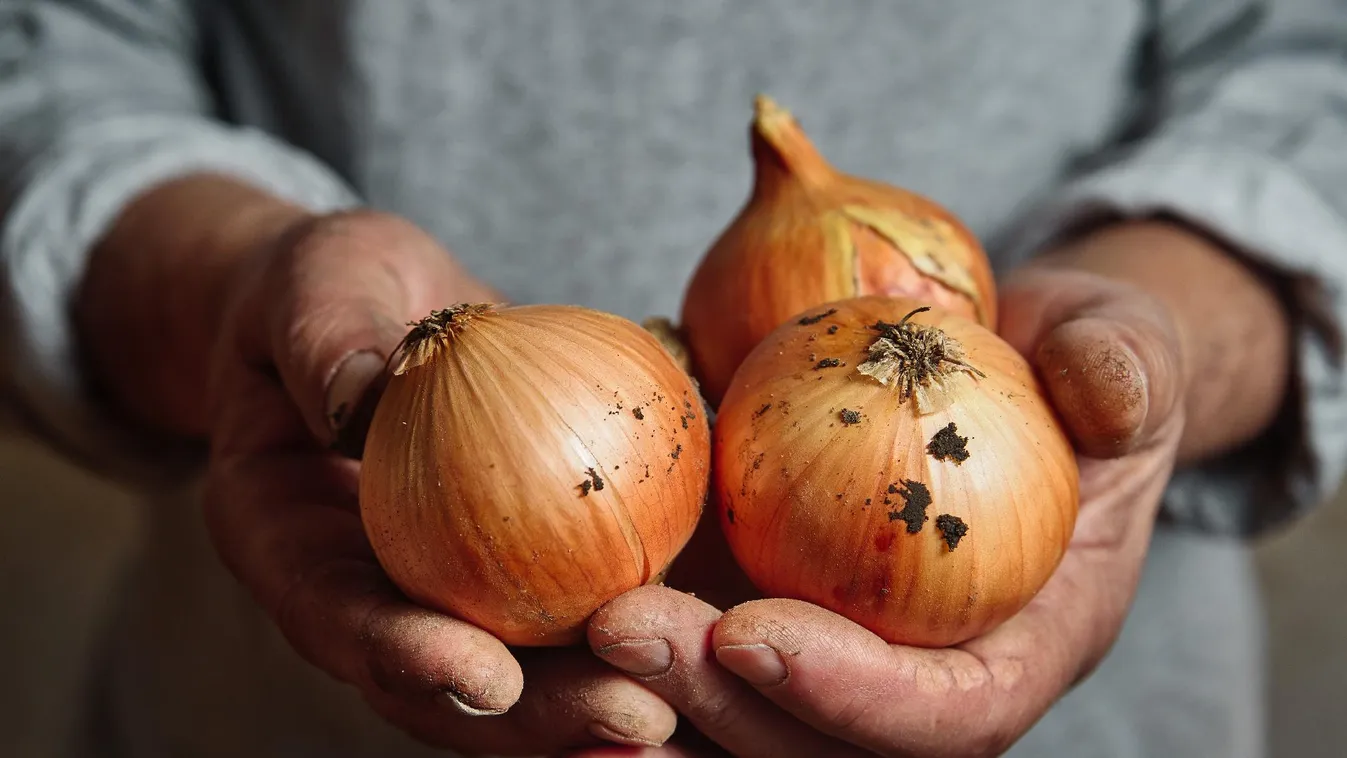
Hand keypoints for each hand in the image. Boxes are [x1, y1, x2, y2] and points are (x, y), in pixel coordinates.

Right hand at [202, 210, 678, 753]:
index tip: (486, 676)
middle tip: (634, 719)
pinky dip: (653, 629)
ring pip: (531, 673)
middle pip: (453, 682)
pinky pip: (589, 603)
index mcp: (295, 545)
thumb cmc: (326, 290)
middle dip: (542, 716)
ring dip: (608, 696)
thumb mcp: (314, 287)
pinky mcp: (530, 563)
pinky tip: (728, 638)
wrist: (373, 307)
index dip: (408, 659)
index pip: (342, 620)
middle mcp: (377, 592)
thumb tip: (356, 390)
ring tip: (695, 704)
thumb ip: (325, 339)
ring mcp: (456, 587)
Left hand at [571, 259, 1187, 756]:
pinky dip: (635, 649)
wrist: (1017, 367)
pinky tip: (561, 605)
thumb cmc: (1077, 362)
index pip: (950, 712)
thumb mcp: (1120, 348)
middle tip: (625, 628)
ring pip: (746, 719)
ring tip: (579, 623)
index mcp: (1026, 642)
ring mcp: (844, 649)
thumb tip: (1105, 385)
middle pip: (822, 743)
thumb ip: (1123, 369)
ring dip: (657, 691)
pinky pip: (703, 652)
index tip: (757, 634)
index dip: (855, 698)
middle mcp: (927, 673)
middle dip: (722, 704)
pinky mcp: (778, 604)